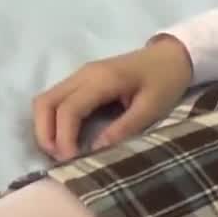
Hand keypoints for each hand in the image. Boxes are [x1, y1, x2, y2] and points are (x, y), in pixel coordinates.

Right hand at [31, 36, 192, 161]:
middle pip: (45, 102)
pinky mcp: (83, 79)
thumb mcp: (152, 107)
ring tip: (59, 150)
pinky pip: (56, 98)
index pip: (69, 110)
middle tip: (58, 158)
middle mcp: (84, 74)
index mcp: (102, 79)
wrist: (172, 55)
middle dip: (45, 133)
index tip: (70, 161)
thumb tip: (96, 149)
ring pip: (46, 99)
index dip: (64, 138)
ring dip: (45, 126)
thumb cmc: (166, 80)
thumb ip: (125, 127)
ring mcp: (81, 74)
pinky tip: (64, 136)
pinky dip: (53, 118)